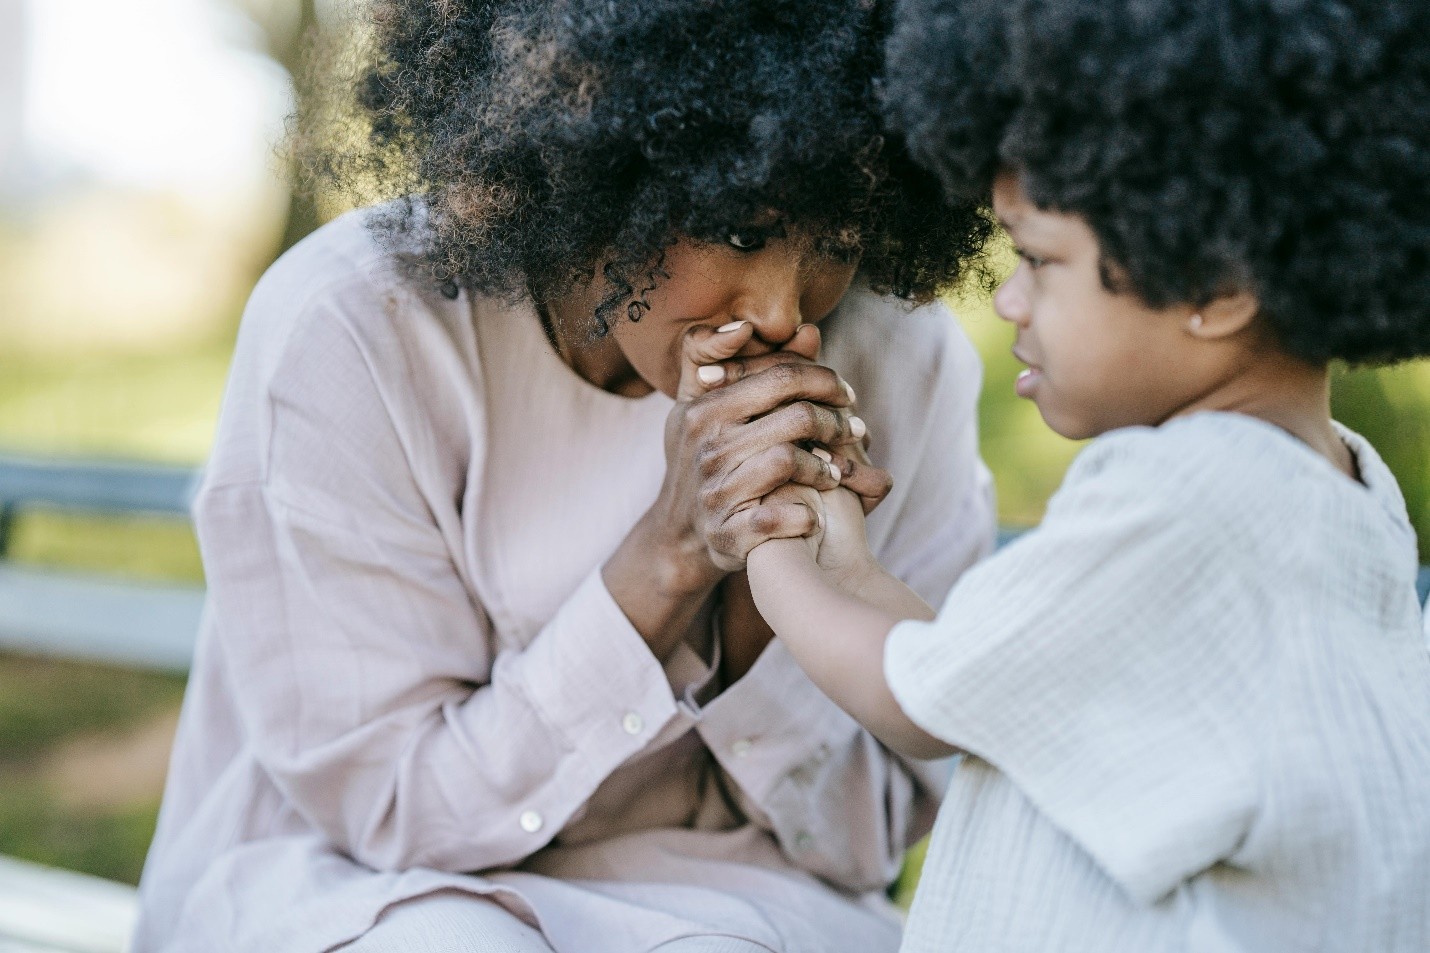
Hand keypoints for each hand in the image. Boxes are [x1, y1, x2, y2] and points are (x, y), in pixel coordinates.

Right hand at [644, 321, 871, 580]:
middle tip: (855, 430)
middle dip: (836, 422)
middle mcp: (708, 446)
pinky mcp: (728, 533)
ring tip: (837, 470)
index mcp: (705, 409)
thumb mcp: (696, 403)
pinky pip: (780, 517)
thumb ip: (737, 361)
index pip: (781, 377)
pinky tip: (814, 514)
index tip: (845, 394)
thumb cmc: (699, 457)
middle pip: (795, 416)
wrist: (677, 535)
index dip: (824, 381)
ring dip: (826, 467)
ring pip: (789, 460)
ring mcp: (716, 491)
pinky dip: (805, 516)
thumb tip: (804, 329)